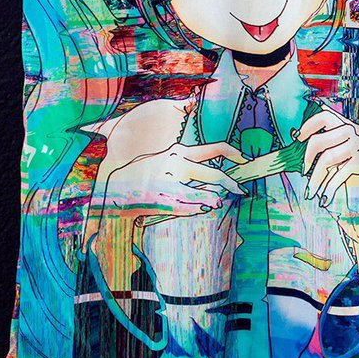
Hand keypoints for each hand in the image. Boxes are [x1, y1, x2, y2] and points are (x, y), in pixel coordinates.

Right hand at [94, 140, 247, 225]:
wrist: (113, 189)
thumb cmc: (141, 174)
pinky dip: (198, 209)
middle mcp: (177, 165)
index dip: (234, 153)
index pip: (215, 149)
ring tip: (220, 201)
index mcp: (178, 152)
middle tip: (242, 190)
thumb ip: (184, 159)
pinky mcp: (162, 201)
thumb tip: (205, 156)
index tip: (245, 160)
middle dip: (232, 183)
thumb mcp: (164, 158)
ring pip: (204, 194)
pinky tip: (205, 208)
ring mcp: (170, 184)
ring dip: (215, 199)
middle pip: (214, 174)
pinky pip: (188, 208)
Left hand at [298, 107, 358, 215]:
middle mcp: (351, 133)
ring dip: (315, 180)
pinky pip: (338, 174)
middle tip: (303, 172)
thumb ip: (322, 147)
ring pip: (326, 159)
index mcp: (343, 127)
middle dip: (307, 158)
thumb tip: (296, 138)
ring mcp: (357, 146)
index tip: (297, 138)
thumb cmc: (349, 171)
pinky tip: (324, 199)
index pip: (324, 117)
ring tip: (310, 193)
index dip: (308, 125)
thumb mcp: (335, 157)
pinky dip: (329, 188)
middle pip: (319, 140)